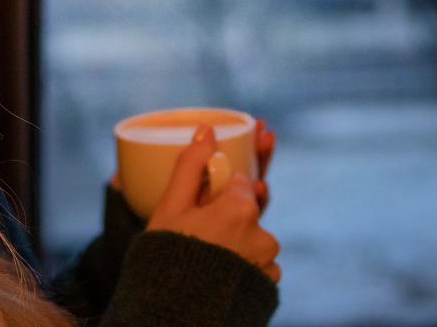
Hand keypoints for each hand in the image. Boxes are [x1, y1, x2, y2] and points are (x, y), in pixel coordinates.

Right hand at [147, 124, 280, 283]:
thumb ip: (191, 165)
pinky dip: (241, 262)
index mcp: (242, 209)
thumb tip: (206, 129)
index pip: (240, 184)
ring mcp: (269, 264)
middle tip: (200, 233)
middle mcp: (264, 235)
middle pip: (247, 211)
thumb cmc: (167, 256)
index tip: (202, 203)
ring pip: (252, 238)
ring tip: (203, 256)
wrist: (172, 314)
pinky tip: (217, 273)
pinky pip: (257, 263)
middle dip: (227, 216)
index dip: (219, 191)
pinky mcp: (269, 286)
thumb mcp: (172, 207)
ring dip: (235, 240)